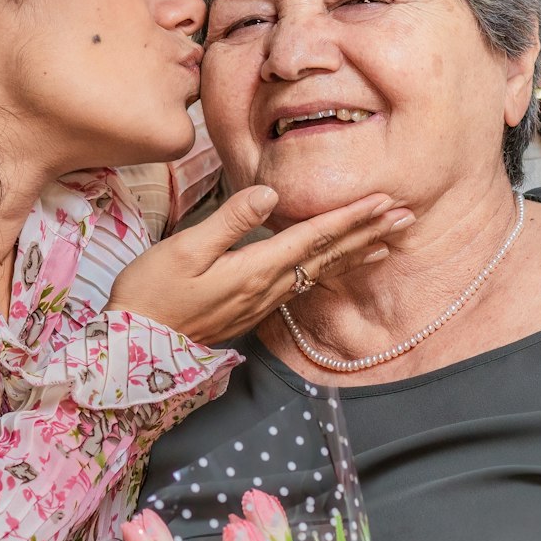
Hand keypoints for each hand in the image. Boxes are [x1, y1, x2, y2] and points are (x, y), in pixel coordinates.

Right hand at [111, 186, 413, 347]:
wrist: (134, 346)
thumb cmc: (151, 294)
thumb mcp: (184, 250)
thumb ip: (229, 221)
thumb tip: (269, 193)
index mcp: (255, 269)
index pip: (314, 237)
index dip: (352, 217)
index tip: (385, 201)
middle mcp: (268, 287)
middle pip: (328, 255)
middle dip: (368, 233)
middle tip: (406, 216)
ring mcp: (262, 301)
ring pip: (321, 270)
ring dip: (356, 252)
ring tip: (389, 240)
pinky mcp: (252, 307)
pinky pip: (304, 283)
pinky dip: (330, 268)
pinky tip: (338, 264)